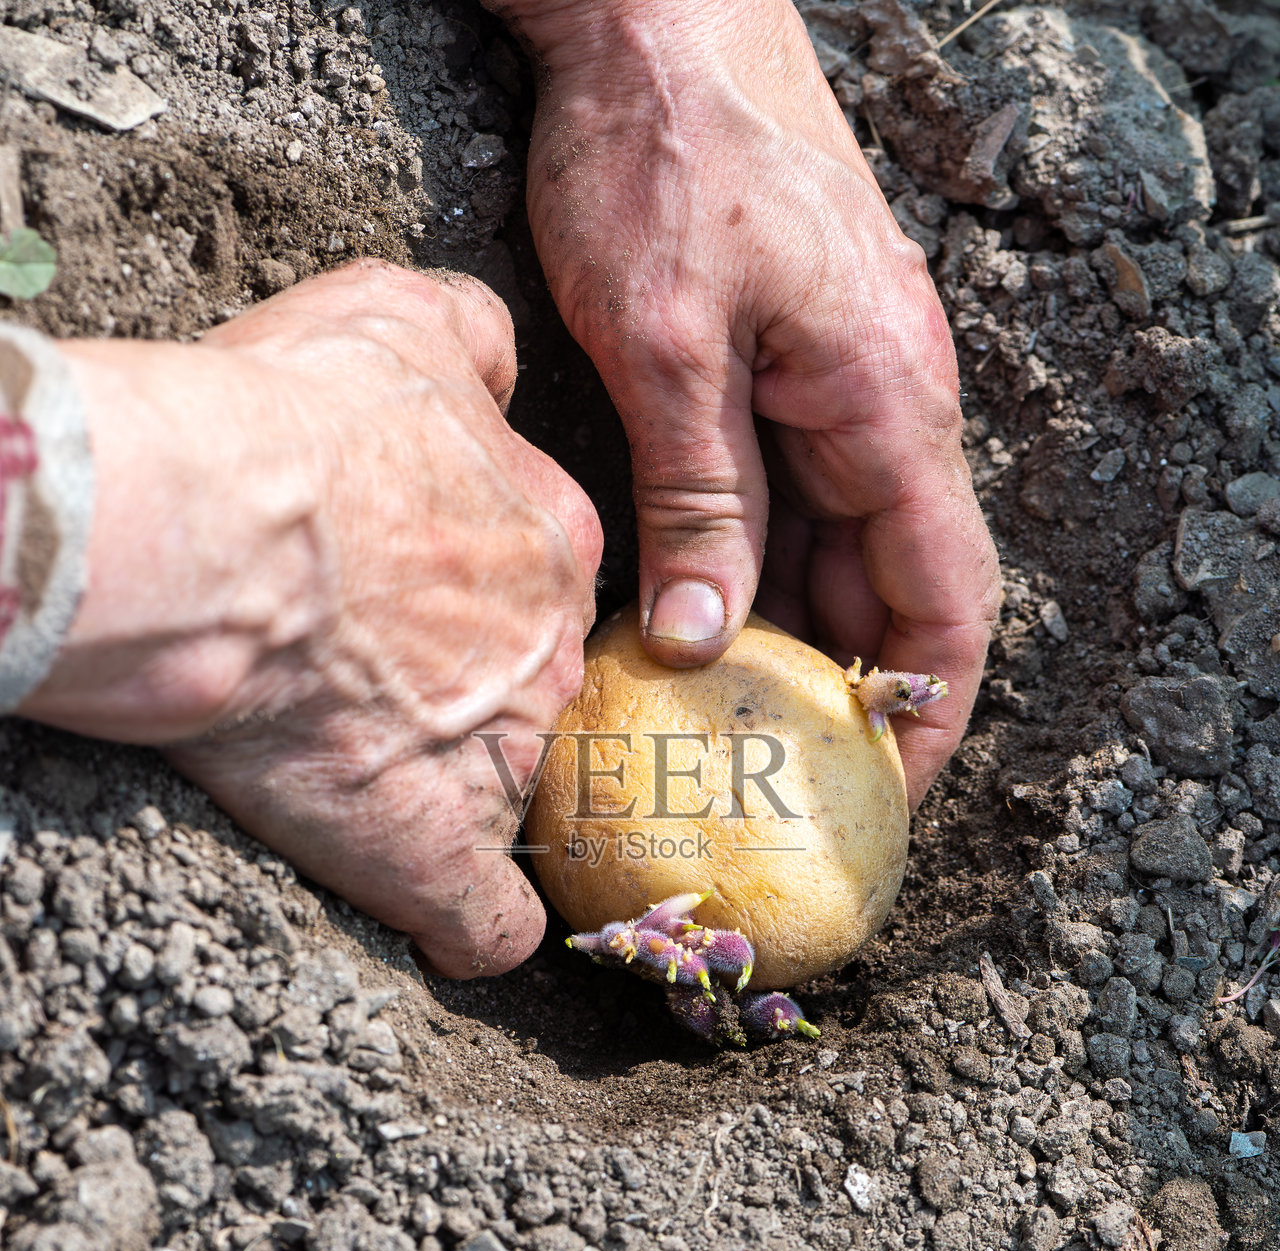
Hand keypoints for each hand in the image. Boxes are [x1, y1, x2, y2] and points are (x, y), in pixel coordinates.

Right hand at [22, 262, 602, 976]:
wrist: (204, 533)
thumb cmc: (284, 421)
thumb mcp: (396, 320)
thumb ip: (476, 341)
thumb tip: (496, 369)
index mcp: (550, 537)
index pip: (546, 578)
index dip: (474, 591)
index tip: (404, 597)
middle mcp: (549, 650)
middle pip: (536, 686)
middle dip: (473, 688)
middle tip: (371, 679)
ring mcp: (502, 755)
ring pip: (518, 790)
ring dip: (462, 790)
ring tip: (372, 778)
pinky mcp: (436, 848)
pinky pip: (488, 923)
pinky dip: (466, 926)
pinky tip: (437, 918)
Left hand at [490, 0, 999, 807]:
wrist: (653, 12)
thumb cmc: (666, 155)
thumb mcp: (667, 345)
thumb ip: (697, 497)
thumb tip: (705, 641)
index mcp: (885, 410)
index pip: (944, 604)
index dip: (923, 714)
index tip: (877, 801)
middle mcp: (883, 408)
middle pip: (888, 591)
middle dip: (842, 696)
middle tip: (772, 789)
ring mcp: (839, 384)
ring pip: (834, 550)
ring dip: (789, 638)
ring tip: (724, 730)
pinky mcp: (787, 365)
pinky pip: (791, 497)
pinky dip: (754, 568)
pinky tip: (692, 619)